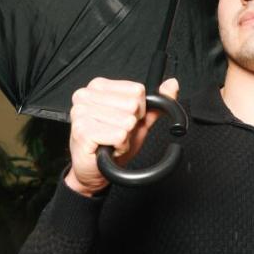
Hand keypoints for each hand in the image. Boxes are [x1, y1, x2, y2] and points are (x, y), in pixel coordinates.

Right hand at [64, 76, 180, 196]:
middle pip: (132, 105)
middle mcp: (86, 95)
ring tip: (112, 140)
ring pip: (126, 121)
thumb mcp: (138, 120)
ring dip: (125, 137)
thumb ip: (156, 103)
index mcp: (98, 86)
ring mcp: (81, 112)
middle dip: (131, 123)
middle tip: (118, 131)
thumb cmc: (112, 142)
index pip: (137, 90)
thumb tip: (172, 84)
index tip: (126, 118)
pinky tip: (108, 147)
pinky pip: (119, 135)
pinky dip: (119, 146)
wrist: (94, 168)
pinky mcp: (82, 130)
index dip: (139, 108)